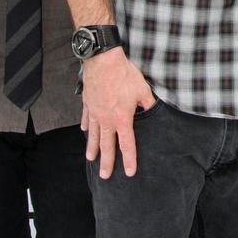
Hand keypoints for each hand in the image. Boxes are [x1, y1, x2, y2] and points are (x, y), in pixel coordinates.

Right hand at [80, 48, 155, 177]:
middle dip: (106, 162)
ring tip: (91, 159)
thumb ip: (148, 104)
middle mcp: (106, 119)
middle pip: (106, 145)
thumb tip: (153, 110)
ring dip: (93, 148)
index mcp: (122, 119)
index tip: (129, 172)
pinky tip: (84, 131)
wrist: (103, 61)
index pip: (127, 144)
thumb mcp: (142, 90)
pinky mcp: (88, 103)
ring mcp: (95, 112)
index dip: (129, 160)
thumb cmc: (124, 74)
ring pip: (93, 135)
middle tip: (104, 176)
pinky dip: (86, 126)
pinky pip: (86, 118)